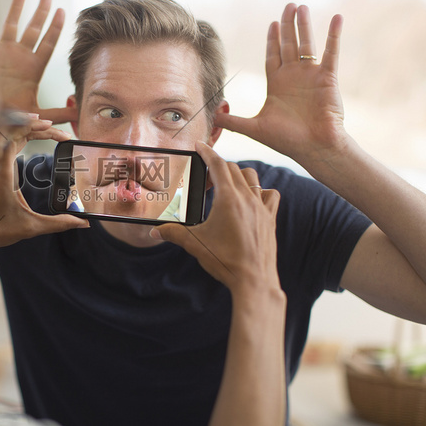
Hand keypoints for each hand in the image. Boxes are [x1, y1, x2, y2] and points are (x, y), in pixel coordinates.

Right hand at [0, 0, 76, 123]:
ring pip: (11, 23)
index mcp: (33, 69)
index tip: (62, 11)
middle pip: (33, 28)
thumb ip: (58, 115)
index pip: (48, 43)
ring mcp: (2, 53)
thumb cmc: (11, 120)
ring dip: (17, 4)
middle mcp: (19, 57)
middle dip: (41, 10)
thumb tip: (79, 114)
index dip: (55, 27)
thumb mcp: (38, 115)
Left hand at [0, 118, 88, 260]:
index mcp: (2, 174)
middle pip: (14, 132)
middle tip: (61, 133)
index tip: (56, 131)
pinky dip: (21, 135)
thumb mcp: (30, 227)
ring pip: (9, 134)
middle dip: (38, 127)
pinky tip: (34, 134)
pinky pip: (6, 143)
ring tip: (50, 128)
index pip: (15, 138)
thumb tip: (83, 223)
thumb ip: (58, 223)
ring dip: (29, 128)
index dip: (36, 129)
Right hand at [151, 141, 280, 295]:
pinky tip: (251, 199)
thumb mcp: (195, 244)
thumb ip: (173, 233)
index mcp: (229, 199)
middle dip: (217, 167)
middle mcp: (248, 198)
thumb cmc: (225, 261)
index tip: (201, 145)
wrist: (254, 280)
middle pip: (233, 169)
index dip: (208, 152)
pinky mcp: (270, 219)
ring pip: (252, 178)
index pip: (218, 165)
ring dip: (238, 175)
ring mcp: (262, 208)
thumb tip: (155, 231)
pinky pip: (270, 195)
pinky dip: (260, 190)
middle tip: (204, 179)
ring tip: (226, 186)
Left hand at [215, 4, 347, 167]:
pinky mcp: (327, 78)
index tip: (272, 23)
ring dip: (304, 25)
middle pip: (289, 44)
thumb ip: (233, 121)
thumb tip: (211, 118)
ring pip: (307, 44)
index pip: (273, 55)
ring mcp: (311, 75)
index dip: (272, 39)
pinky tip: (337, 18)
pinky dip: (334, 35)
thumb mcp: (254, 128)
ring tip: (301, 6)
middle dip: (287, 25)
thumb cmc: (287, 141)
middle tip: (288, 5)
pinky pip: (331, 52)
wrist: (314, 148)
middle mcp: (294, 76)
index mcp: (277, 84)